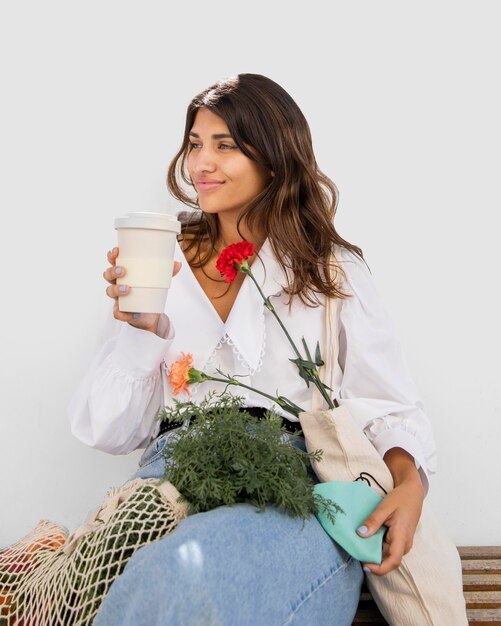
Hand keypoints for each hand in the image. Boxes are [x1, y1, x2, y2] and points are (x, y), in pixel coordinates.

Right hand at [103, 247, 181, 333]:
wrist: (151, 315)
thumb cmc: (150, 292)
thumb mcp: (159, 281)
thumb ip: (167, 272)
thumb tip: (178, 263)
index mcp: (124, 274)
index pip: (113, 262)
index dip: (112, 256)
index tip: (116, 251)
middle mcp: (117, 284)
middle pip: (108, 275)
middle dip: (113, 271)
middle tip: (123, 271)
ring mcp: (118, 298)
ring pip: (109, 291)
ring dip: (116, 289)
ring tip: (128, 289)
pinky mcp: (121, 312)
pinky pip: (118, 313)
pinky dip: (125, 314)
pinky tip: (135, 313)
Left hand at [357, 448, 424, 575]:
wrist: (413, 493)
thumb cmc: (400, 499)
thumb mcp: (385, 507)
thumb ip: (373, 521)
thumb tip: (360, 534)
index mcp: (402, 537)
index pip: (393, 561)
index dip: (379, 568)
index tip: (365, 565)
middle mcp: (404, 544)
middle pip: (388, 561)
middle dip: (373, 561)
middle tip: (356, 553)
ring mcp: (403, 543)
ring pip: (388, 555)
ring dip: (375, 554)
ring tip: (359, 546)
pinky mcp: (400, 540)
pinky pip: (388, 548)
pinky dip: (378, 547)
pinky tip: (367, 540)